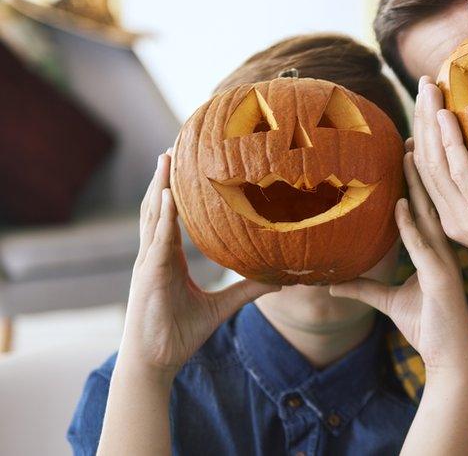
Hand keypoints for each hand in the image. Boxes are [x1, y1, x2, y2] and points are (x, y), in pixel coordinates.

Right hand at [118, 151, 279, 378]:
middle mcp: (155, 255)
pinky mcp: (149, 275)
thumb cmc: (179, 334)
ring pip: (153, 217)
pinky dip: (163, 218)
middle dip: (164, 177)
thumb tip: (280, 282)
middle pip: (158, 208)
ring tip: (166, 158)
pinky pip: (158, 241)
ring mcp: (148, 263)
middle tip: (173, 145)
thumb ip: (247, 291)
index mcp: (168, 258)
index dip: (176, 190)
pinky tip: (167, 197)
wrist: (156, 362)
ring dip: (159, 186)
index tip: (184, 162)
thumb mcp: (221, 308)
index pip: (172, 216)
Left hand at [330, 150, 467, 372]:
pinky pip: (423, 247)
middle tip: (410, 135)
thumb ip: (364, 288)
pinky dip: (411, 225)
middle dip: (421, 169)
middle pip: (431, 201)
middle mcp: (443, 250)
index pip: (426, 206)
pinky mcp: (441, 279)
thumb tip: (331, 284)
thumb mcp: (389, 302)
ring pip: (430, 215)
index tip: (407, 148)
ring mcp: (444, 262)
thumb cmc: (427, 326)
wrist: (450, 358)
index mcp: (435, 250)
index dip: (417, 178)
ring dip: (418, 185)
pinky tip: (402, 205)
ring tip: (407, 155)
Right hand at [411, 78, 467, 297]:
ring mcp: (465, 217)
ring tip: (430, 86)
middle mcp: (452, 218)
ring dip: (430, 119)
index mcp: (453, 218)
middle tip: (424, 82)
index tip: (422, 105)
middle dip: (421, 118)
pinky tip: (447, 114)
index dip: (421, 134)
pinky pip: (460, 169)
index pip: (426, 171)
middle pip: (424, 161)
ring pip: (435, 161)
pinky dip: (450, 140)